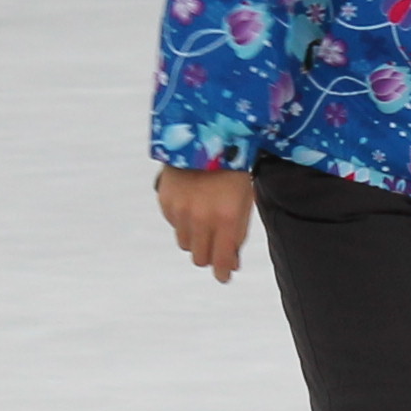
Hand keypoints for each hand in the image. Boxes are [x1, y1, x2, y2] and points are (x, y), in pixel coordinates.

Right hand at [155, 166, 255, 283]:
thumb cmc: (232, 169)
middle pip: (200, 258)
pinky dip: (183, 221)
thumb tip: (231, 263)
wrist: (206, 135)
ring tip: (204, 219)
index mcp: (227, 218)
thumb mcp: (244, 201)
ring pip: (185, 244)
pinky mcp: (166, 202)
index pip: (221, 261)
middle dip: (209, 255)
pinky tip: (192, 204)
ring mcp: (181, 211)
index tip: (223, 276)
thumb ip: (238, 234)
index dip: (222, 273)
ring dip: (195, 238)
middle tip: (215, 245)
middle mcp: (201, 218)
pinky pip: (174, 225)